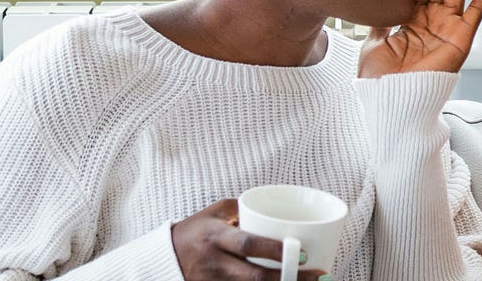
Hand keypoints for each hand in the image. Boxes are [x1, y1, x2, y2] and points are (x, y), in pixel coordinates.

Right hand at [171, 199, 326, 280]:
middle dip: (290, 280)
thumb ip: (244, 209)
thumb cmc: (194, 232)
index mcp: (214, 237)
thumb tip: (279, 210)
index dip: (276, 252)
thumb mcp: (214, 213)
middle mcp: (214, 264)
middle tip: (318, 276)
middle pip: (255, 278)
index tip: (304, 254)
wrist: (163, 259)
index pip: (248, 246)